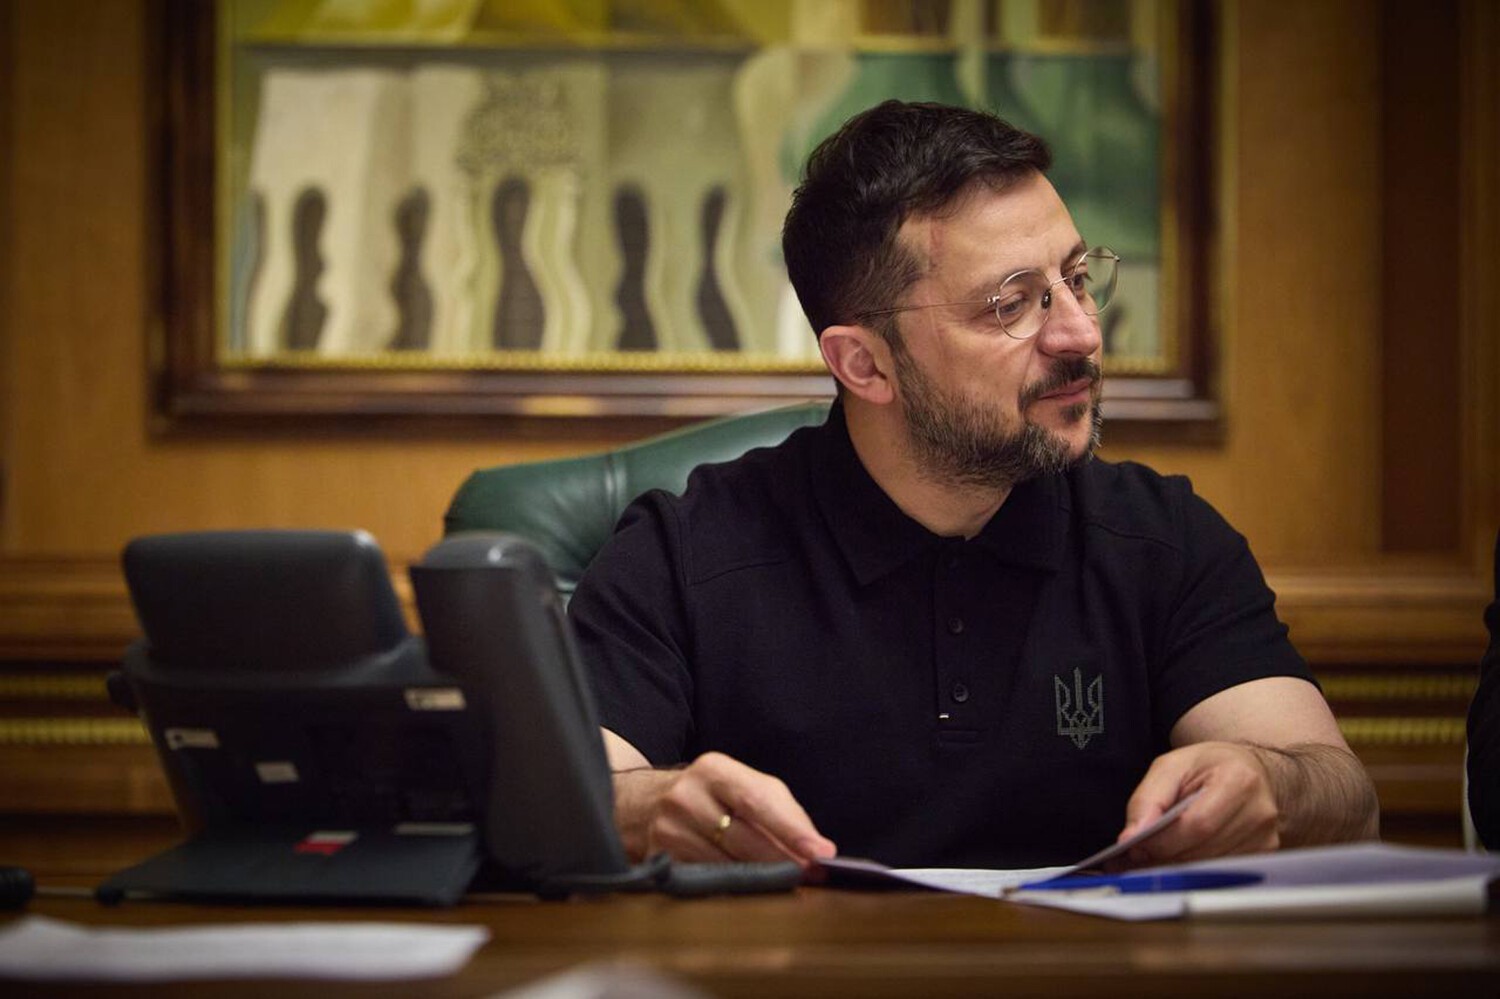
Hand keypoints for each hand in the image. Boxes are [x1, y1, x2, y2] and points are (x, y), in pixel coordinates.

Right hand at [612, 751, 836, 867]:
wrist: (649, 804)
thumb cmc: (715, 796)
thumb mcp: (748, 787)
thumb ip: (785, 813)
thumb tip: (820, 851)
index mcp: (714, 770)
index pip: (757, 800)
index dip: (791, 829)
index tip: (821, 853)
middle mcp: (685, 796)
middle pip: (743, 838)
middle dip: (782, 861)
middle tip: (812, 877)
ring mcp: (667, 829)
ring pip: (726, 865)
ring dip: (761, 879)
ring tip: (786, 884)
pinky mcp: (660, 859)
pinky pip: (707, 881)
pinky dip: (734, 888)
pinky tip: (750, 890)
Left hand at [1116, 741, 1280, 866]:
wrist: (1248, 768)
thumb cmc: (1208, 765)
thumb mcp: (1171, 767)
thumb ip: (1148, 800)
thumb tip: (1131, 837)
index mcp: (1238, 780)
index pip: (1197, 825)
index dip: (1162, 841)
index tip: (1136, 845)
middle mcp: (1259, 812)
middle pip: (1203, 850)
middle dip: (1165, 856)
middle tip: (1141, 854)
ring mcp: (1266, 836)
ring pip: (1209, 866)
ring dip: (1178, 866)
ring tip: (1158, 854)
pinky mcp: (1264, 853)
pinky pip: (1221, 871)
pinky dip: (1195, 868)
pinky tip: (1182, 855)